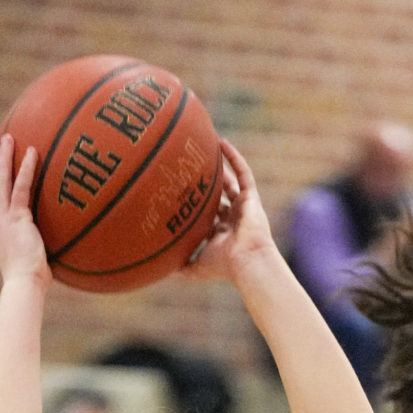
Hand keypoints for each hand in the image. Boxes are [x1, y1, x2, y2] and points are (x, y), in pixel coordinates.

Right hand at [0, 138, 47, 287]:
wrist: (24, 285)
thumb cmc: (28, 279)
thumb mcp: (24, 254)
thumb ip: (29, 240)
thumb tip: (47, 238)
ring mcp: (3, 218)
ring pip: (0, 180)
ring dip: (4, 157)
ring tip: (8, 137)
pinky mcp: (17, 218)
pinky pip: (21, 187)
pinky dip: (26, 169)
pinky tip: (32, 152)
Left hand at [185, 140, 277, 285]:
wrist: (247, 261)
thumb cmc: (223, 267)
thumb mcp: (195, 268)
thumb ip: (180, 266)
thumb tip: (160, 269)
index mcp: (220, 233)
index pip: (205, 216)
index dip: (193, 204)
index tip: (176, 193)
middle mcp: (232, 218)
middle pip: (216, 196)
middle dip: (204, 183)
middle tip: (187, 168)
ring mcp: (242, 207)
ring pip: (230, 181)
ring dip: (219, 166)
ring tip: (204, 148)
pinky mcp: (252, 198)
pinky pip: (243, 172)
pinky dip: (234, 157)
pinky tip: (221, 143)